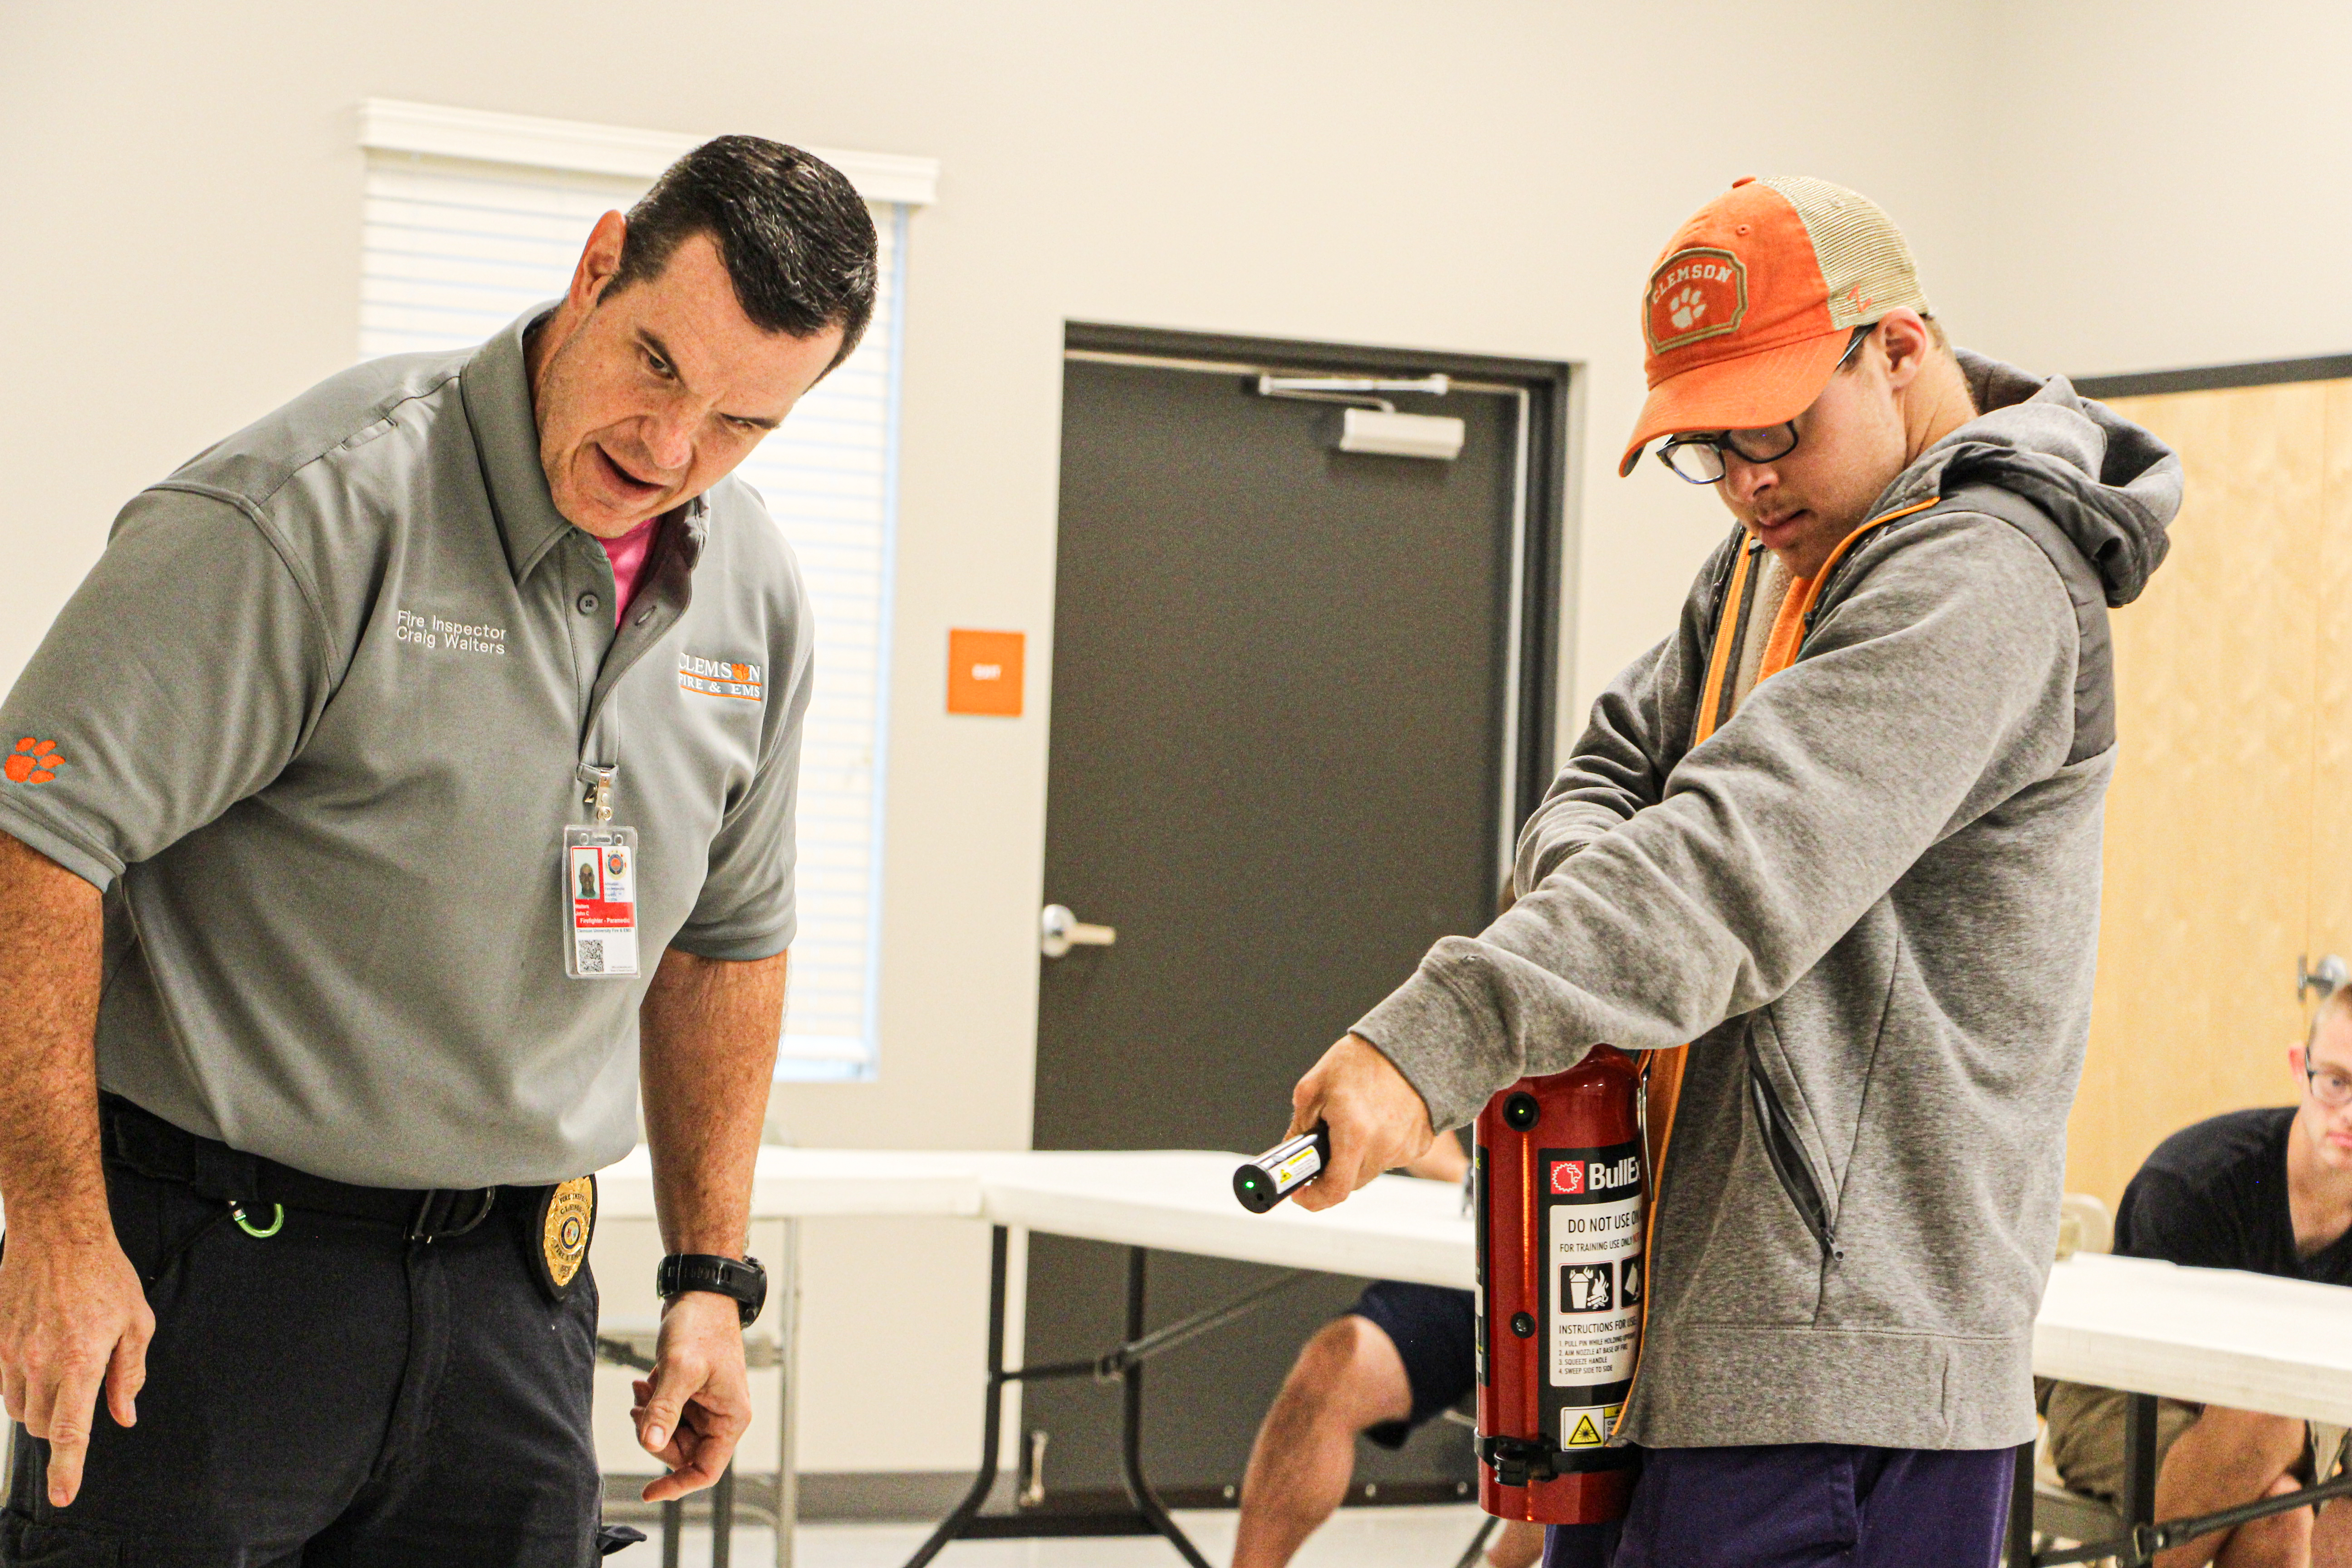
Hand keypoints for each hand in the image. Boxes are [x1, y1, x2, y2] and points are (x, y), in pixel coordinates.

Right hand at [0, 1218, 154, 1506]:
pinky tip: (43, 1362)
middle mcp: (40, 1363)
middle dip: (61, 1427)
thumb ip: (129, 1374)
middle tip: (81, 1396)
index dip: (67, 1468)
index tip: (63, 1496)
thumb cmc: (102, 1273)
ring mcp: (12, 1355)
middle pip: (42, 1426)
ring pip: (21, 1411)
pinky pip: (6, 1387)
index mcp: (80, 1360)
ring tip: (65, 1372)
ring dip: (41, 1408)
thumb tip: (124, 1414)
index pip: (69, 1431)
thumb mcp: (136, 1322)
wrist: (57, 1236)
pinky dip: (24, 1389)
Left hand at [633, 1290, 752, 1500]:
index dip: (677, 1485)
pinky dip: (651, 1404)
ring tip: (642, 1389)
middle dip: (655, 1436)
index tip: (648, 1492)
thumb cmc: (701, 1325)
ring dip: (650, 1417)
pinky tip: (644, 1383)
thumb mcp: (680, 1368)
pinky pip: (666, 1416)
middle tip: (640, 1409)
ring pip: (670, 1435)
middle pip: (681, 1453)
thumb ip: (665, 1409)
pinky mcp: (691, 1394)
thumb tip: (651, 1444)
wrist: (700, 1293)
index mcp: (731, 1417)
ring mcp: (705, 1406)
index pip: (706, 1470)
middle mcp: (721, 1416)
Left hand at [1288, 1034, 1434, 1211]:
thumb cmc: (1361, 1060)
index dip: (1313, 1198)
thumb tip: (1290, 1153)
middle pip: (1351, 1182)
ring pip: (1371, 1170)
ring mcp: (1405, 1147)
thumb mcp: (1314, 1087)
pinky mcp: (1420, 1144)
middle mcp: (1384, 1146)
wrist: (1407, 1044)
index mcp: (1355, 1134)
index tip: (1301, 1192)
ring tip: (1354, 1121)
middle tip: (1325, 1145)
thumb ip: (1298, 1126)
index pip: (1334, 1190)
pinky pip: (1392, 1157)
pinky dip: (1379, 1147)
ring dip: (1357, 1157)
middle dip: (1333, 1171)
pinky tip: (1376, 1120)